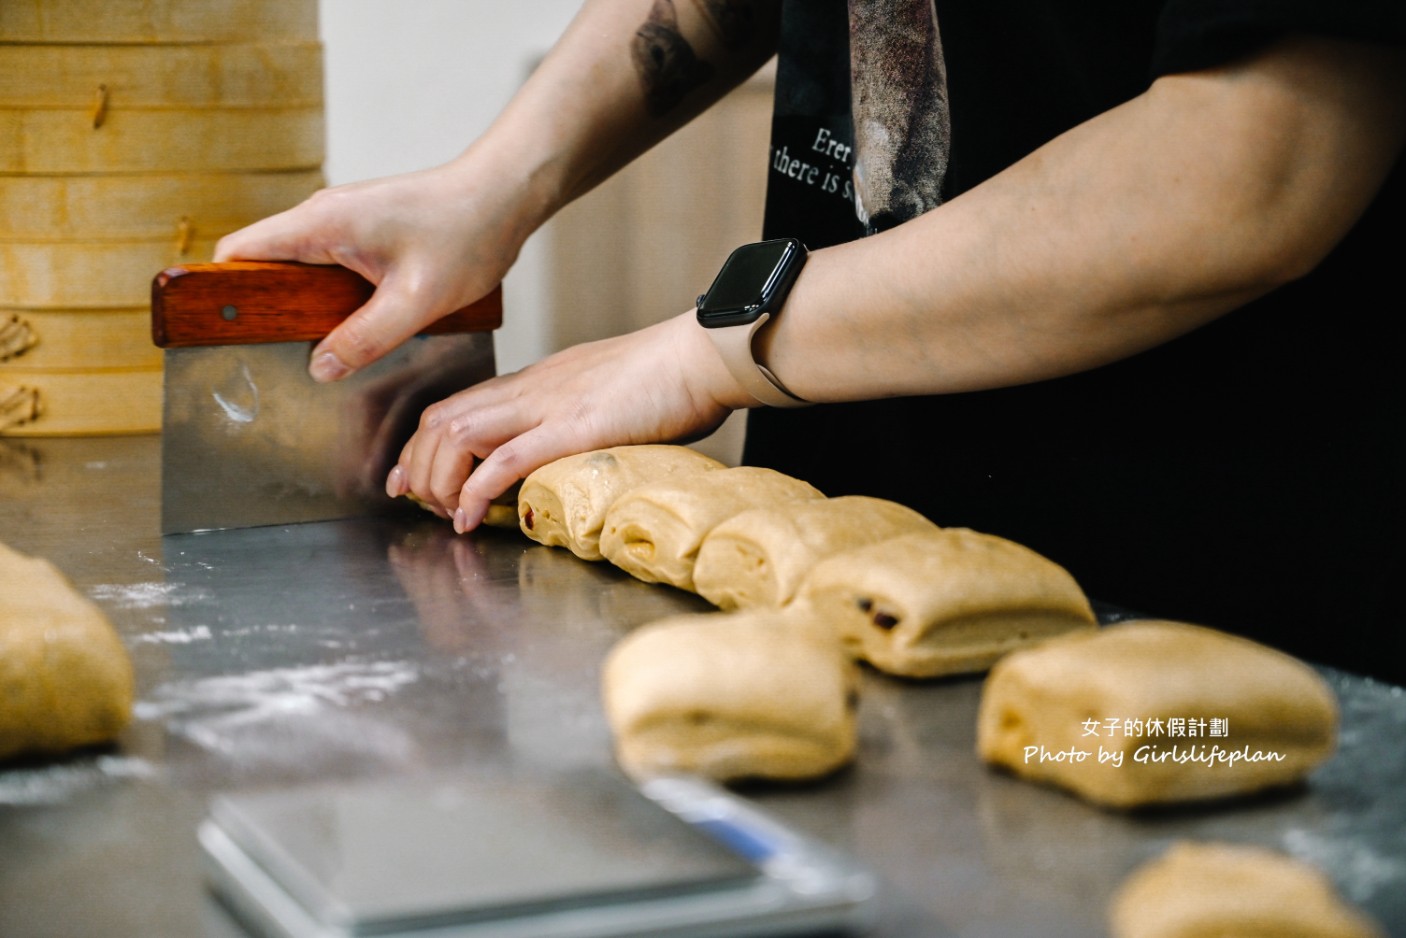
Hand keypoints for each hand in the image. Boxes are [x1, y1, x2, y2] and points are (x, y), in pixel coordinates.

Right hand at [214, 156, 535, 380]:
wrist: (506, 194)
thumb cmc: (467, 232)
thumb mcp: (416, 300)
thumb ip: (365, 338)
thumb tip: (319, 368)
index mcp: (320, 223)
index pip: (238, 253)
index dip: (221, 292)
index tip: (223, 334)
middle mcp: (323, 217)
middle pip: (265, 266)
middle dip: (267, 311)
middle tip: (281, 357)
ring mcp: (344, 223)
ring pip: (300, 271)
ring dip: (307, 309)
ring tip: (325, 348)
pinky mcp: (365, 232)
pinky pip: (330, 269)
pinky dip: (333, 299)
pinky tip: (359, 328)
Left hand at [386, 311, 750, 532]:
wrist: (700, 356)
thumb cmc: (668, 379)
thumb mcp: (604, 395)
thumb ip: (575, 417)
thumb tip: (568, 447)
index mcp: (536, 381)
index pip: (455, 407)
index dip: (421, 445)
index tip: (409, 478)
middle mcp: (530, 389)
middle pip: (441, 419)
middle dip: (418, 466)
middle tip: (419, 505)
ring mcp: (547, 406)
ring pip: (458, 435)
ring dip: (439, 481)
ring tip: (446, 516)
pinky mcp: (572, 429)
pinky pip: (506, 459)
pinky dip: (476, 491)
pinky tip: (470, 519)